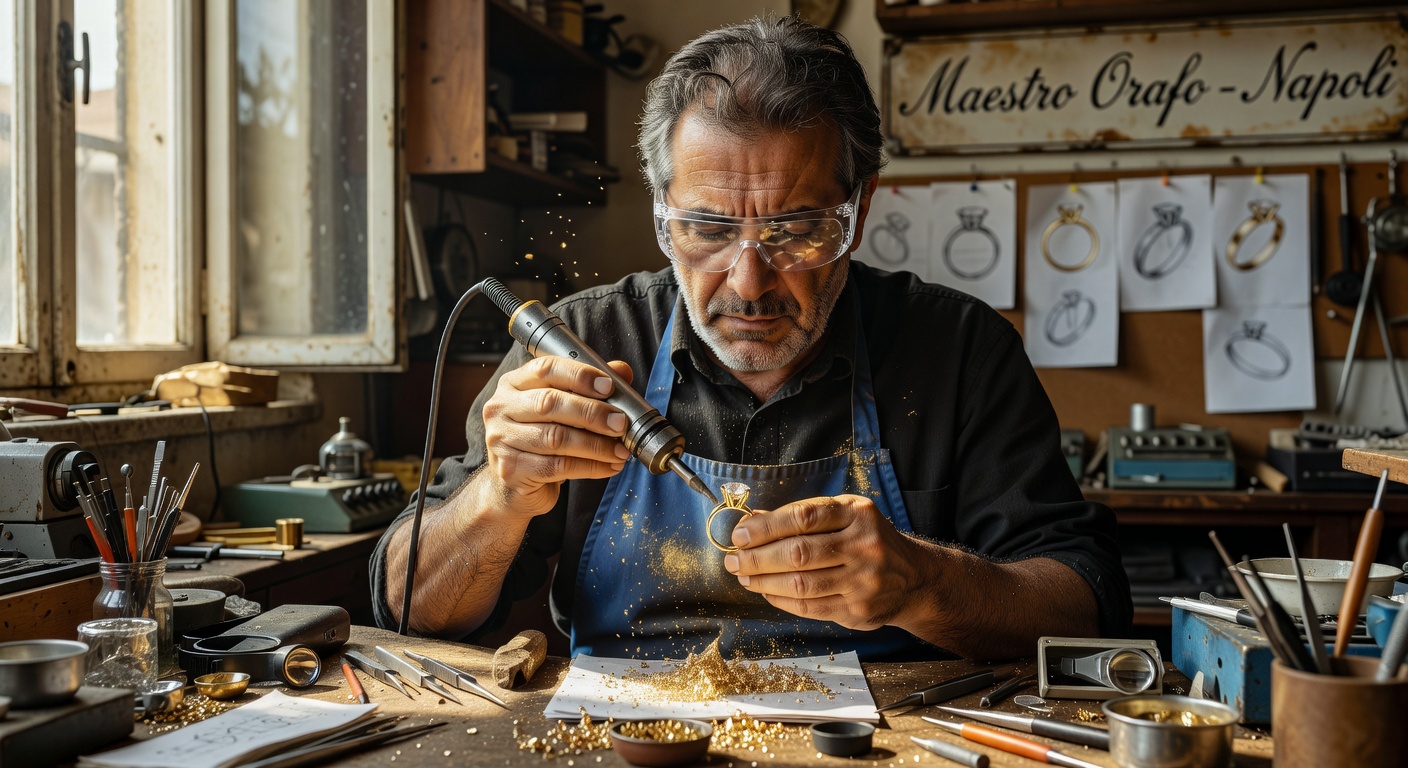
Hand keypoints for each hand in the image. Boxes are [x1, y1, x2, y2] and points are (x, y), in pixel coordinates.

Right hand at [479, 356, 632, 517]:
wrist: (513, 486)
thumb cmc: (540, 439)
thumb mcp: (562, 409)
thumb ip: (588, 387)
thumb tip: (622, 371)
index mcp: (513, 383)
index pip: (545, 369)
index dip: (579, 375)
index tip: (609, 387)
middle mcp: (501, 408)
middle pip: (550, 403)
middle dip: (592, 413)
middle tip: (620, 423)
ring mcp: (502, 439)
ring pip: (556, 438)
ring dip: (596, 445)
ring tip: (621, 450)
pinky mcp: (511, 469)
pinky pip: (558, 466)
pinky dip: (590, 467)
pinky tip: (610, 467)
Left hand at [722, 494, 931, 630]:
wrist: (914, 578)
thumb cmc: (869, 540)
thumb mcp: (845, 516)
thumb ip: (803, 517)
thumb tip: (753, 521)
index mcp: (858, 514)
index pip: (804, 517)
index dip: (766, 527)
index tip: (740, 535)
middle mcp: (864, 545)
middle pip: (799, 553)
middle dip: (757, 558)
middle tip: (733, 560)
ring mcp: (863, 581)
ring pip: (801, 584)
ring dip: (764, 582)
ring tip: (744, 576)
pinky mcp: (859, 610)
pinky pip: (810, 607)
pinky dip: (781, 600)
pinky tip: (767, 592)